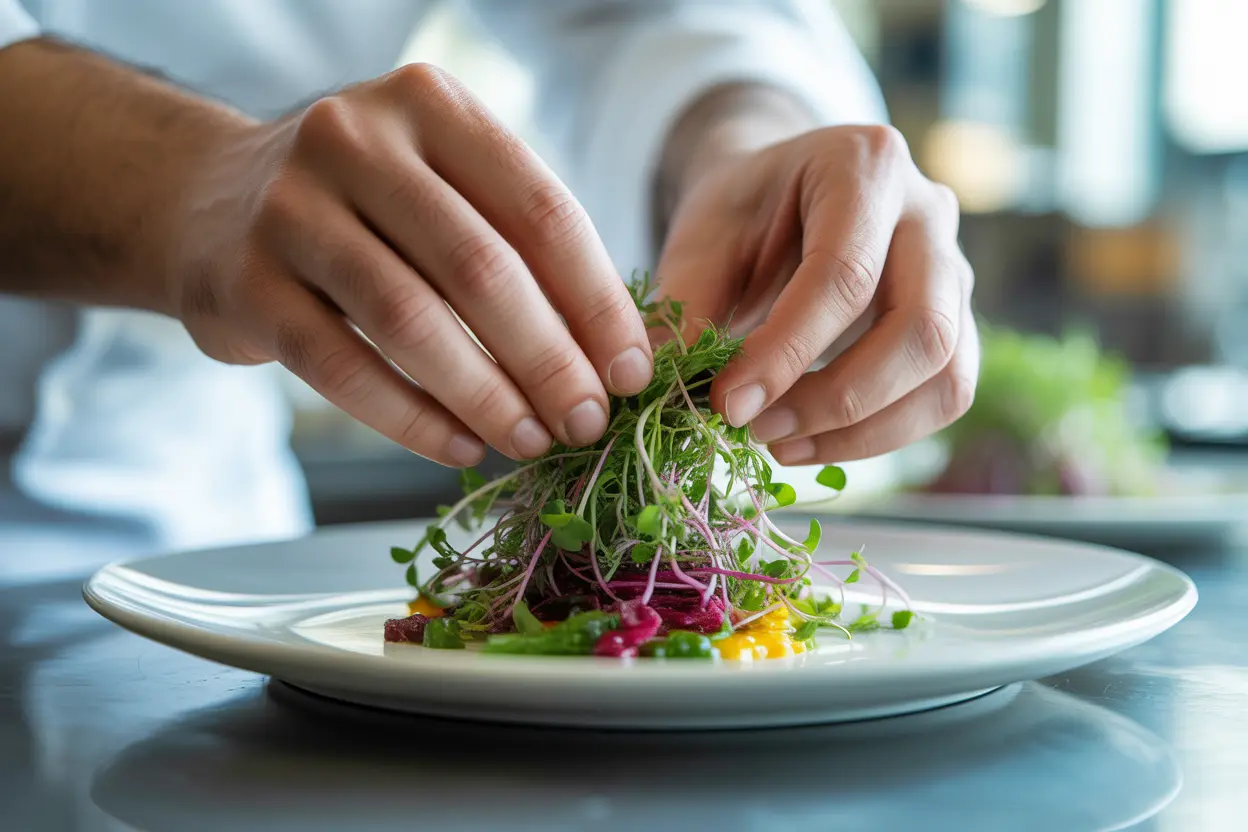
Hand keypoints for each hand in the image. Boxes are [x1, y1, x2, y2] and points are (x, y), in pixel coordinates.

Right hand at [168, 64, 652, 466]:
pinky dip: (412, 418)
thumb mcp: (441, 186)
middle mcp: (357, 139)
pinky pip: (344, 367)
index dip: (598, 302)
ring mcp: (291, 207)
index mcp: (431, 106)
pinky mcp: (245, 283)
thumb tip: (612, 354)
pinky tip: (460, 447)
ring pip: (412, 320)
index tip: (632, 372)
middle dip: (550, 360)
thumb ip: (517, 245)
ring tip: (532, 440)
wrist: (206, 199)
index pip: (541, 210)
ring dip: (486, 396)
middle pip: (481, 268)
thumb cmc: (363, 205)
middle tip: (589, 422)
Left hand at [656, 124, 976, 464]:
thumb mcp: (700, 237)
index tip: (728, 405)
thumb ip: (687, 303)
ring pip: (946, 373)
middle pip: (921, 328)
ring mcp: (956, 268)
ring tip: (780, 444)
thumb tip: (670, 385)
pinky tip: (812, 442)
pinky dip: (881, 434)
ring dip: (864, 430)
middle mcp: (930, 211)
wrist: (778, 197)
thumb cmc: (740, 212)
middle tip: (758, 429)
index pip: (844, 274)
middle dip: (837, 399)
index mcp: (864, 164)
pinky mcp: (957, 321)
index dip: (786, 352)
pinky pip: (945, 394)